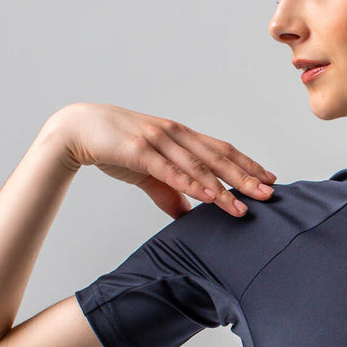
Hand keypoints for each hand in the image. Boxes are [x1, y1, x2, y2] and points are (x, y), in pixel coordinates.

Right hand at [47, 102, 276, 218]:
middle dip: (245, 177)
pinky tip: (207, 196)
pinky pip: (170, 171)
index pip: (221, 150)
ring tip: (242, 205)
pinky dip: (191, 184)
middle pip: (218, 157)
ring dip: (222, 187)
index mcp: (180, 136)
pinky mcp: (139, 151)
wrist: (77, 130)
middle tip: (269, 194)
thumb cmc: (115, 148)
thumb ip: (171, 192)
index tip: (269, 179)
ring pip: (197, 166)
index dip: (247, 165)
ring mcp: (158, 140)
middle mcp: (174, 134)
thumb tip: (189, 216)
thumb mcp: (148, 171)